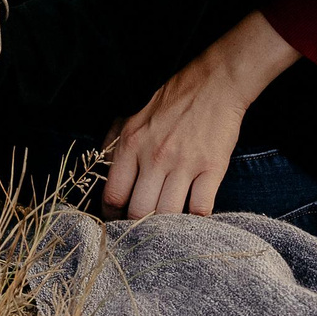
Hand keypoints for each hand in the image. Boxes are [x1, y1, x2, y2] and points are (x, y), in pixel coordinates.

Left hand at [103, 12, 299, 218]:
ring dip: (166, 227)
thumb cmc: (173, 99)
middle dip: (137, 227)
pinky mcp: (211, 168)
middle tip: (141, 231)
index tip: (117, 222)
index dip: (112, 217)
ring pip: (167, 215)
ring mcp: (184, 164)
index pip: (113, 195)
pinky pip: (200, 209)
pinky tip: (192, 217)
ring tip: (166, 229)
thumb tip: (102, 173)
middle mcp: (154, 157)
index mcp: (131, 144)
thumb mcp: (134, 117)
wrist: (215, 84)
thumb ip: (114, 144)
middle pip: (138, 212)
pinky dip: (195, 220)